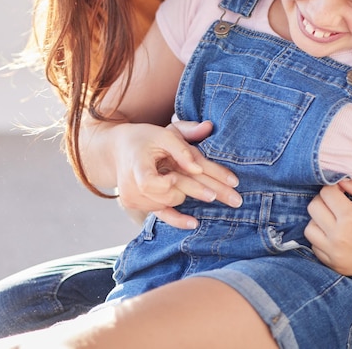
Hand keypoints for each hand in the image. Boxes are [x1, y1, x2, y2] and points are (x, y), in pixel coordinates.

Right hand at [112, 120, 241, 228]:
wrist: (117, 152)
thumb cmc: (143, 138)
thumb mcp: (163, 131)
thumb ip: (185, 131)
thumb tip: (207, 129)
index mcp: (137, 165)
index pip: (153, 182)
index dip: (175, 185)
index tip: (195, 185)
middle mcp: (133, 186)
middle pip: (173, 193)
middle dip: (204, 192)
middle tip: (234, 199)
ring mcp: (135, 199)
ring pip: (171, 202)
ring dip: (192, 196)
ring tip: (216, 194)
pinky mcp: (139, 205)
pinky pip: (161, 215)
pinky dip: (178, 219)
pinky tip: (194, 223)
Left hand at [305, 180, 351, 277]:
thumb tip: (341, 181)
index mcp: (351, 218)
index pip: (326, 193)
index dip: (333, 187)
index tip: (340, 190)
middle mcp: (339, 236)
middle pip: (313, 208)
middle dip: (323, 200)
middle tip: (335, 201)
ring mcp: (335, 253)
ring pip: (309, 228)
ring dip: (318, 219)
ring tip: (332, 217)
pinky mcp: (335, 265)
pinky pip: (314, 247)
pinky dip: (320, 238)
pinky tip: (334, 233)